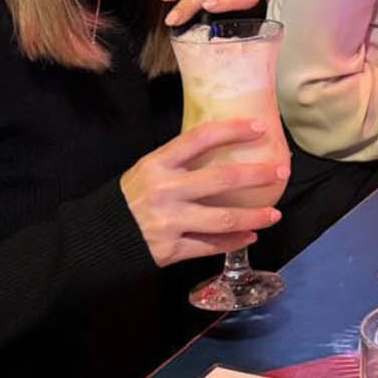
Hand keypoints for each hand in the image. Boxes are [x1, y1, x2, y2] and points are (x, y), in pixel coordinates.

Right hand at [120, 120, 287, 265]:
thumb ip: (180, 162)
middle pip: (221, 179)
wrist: (97, 237)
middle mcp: (165, 190)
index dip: (232, 130)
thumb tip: (224, 147)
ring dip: (254, 216)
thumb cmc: (130, 198)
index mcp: (157, 164)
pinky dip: (234, 241)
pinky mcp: (170, 249)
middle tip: (280, 170)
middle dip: (257, 175)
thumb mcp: (148, 170)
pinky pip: (210, 246)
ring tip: (275, 215)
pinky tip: (251, 236)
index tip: (259, 127)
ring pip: (222, 218)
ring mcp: (169, 221)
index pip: (200, 138)